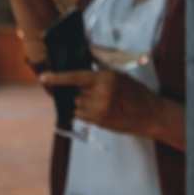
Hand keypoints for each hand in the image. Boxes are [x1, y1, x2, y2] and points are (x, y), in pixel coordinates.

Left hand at [41, 70, 185, 148]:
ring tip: (102, 103)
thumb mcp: (121, 77)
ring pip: (76, 104)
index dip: (58, 78)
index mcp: (106, 78)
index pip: (76, 77)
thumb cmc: (137, 93)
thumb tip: (79, 74)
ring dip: (82, 103)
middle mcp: (101, 93)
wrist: (150, 114)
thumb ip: (101, 74)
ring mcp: (99, 108)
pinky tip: (100, 111)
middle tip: (95, 93)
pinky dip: (85, 112)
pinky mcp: (99, 120)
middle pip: (75, 92)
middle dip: (80, 92)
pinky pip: (80, 115)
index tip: (43, 78)